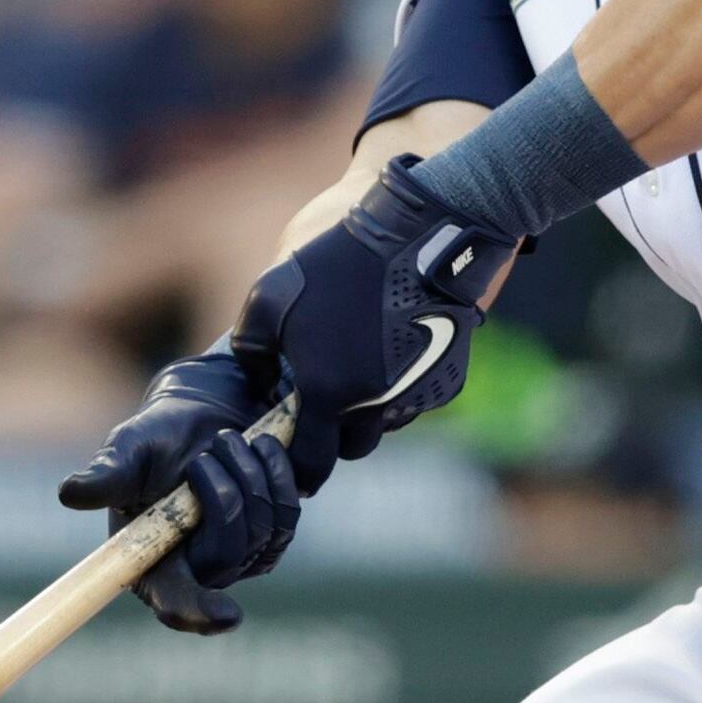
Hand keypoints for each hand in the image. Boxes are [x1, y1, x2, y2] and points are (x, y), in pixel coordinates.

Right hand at [60, 348, 300, 633]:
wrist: (204, 417)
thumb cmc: (157, 439)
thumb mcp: (130, 450)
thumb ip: (108, 474)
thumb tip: (70, 493)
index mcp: (152, 564)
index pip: (176, 603)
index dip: (198, 612)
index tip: (227, 615)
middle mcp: (197, 571)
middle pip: (228, 552)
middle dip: (222, 493)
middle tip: (204, 455)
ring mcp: (239, 559)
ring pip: (263, 529)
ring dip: (247, 474)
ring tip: (226, 442)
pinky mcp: (271, 538)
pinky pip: (287, 513)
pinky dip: (275, 472)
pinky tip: (259, 447)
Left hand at [231, 157, 502, 490]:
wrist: (421, 232)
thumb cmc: (338, 259)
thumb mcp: (270, 296)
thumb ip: (252, 352)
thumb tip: (260, 384)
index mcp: (328, 392)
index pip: (311, 463)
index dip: (299, 470)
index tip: (294, 464)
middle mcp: (376, 405)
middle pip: (353, 448)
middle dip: (337, 435)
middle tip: (325, 401)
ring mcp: (417, 395)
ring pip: (387, 423)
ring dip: (371, 409)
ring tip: (361, 362)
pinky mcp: (448, 380)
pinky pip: (418, 399)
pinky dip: (403, 387)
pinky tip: (395, 346)